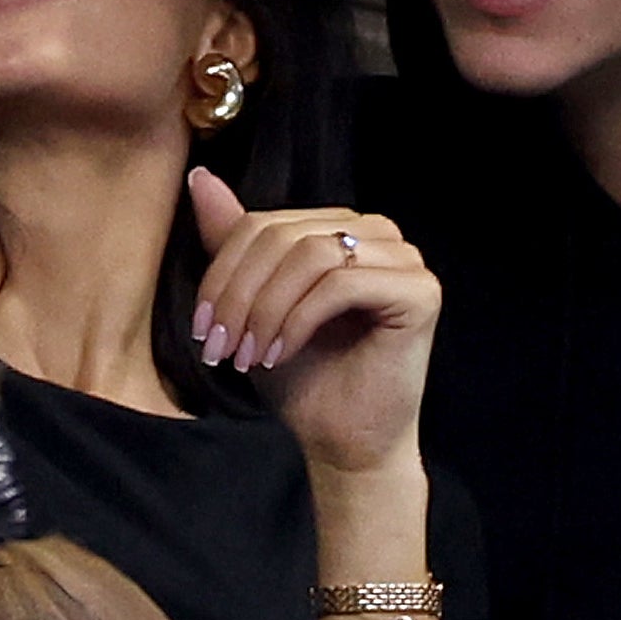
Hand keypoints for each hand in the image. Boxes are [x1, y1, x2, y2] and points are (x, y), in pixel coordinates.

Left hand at [188, 166, 438, 475]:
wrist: (344, 440)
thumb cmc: (305, 376)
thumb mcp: (254, 304)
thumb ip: (234, 243)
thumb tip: (200, 179)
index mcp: (341, 227)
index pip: (265, 224)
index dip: (223, 273)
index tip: (203, 329)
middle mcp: (377, 232)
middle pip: (283, 236)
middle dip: (239, 295)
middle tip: (222, 347)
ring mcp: (404, 258)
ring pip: (311, 255)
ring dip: (266, 310)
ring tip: (250, 356)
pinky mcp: (421, 290)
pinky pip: (341, 284)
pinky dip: (299, 321)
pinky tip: (281, 354)